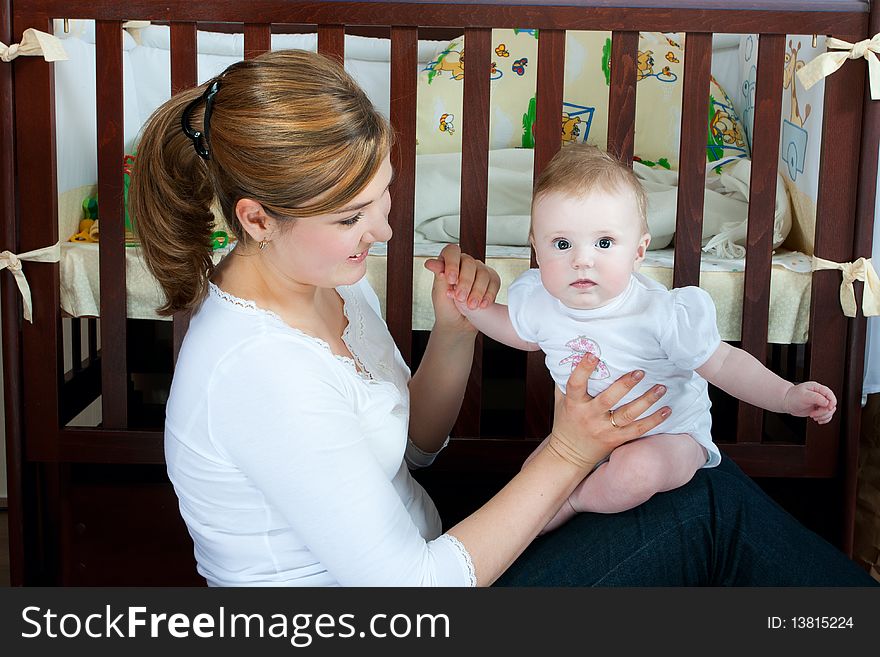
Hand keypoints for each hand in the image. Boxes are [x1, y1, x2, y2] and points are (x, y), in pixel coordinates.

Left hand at [424, 244, 500, 331]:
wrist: (458, 325)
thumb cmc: (446, 308)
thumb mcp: (439, 292)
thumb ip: (439, 275)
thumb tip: (430, 262)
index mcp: (448, 262)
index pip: (452, 252)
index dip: (452, 263)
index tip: (451, 280)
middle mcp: (464, 264)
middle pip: (469, 263)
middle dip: (465, 283)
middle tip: (460, 298)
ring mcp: (479, 271)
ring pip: (483, 273)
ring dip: (477, 291)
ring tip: (471, 306)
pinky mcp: (491, 281)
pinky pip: (494, 282)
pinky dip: (488, 295)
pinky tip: (482, 305)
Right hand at [547, 353, 670, 471]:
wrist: (568, 456)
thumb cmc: (566, 422)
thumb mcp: (561, 401)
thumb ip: (565, 380)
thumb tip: (572, 353)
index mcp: (574, 404)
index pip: (575, 384)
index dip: (583, 369)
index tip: (593, 355)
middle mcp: (590, 416)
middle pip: (608, 400)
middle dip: (625, 385)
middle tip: (640, 372)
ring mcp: (604, 429)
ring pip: (628, 415)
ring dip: (646, 401)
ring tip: (661, 388)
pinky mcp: (617, 439)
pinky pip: (638, 430)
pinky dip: (654, 421)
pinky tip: (667, 410)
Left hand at [783, 381, 835, 423]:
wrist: (786, 402)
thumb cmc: (792, 397)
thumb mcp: (804, 396)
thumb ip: (817, 398)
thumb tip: (827, 402)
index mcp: (817, 388)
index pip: (830, 395)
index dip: (832, 402)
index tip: (827, 408)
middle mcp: (820, 395)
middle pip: (831, 405)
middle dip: (824, 412)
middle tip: (814, 414)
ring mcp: (819, 403)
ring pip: (830, 411)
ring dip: (823, 416)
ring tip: (814, 416)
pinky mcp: (818, 409)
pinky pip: (827, 415)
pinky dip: (824, 419)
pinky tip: (818, 420)